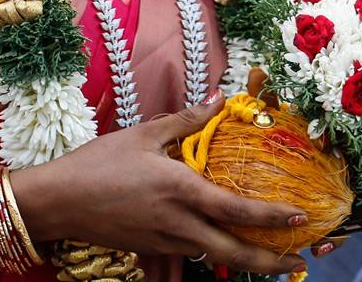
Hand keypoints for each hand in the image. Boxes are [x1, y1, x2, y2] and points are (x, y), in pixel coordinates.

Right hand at [18, 92, 307, 276]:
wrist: (60, 200)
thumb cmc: (99, 163)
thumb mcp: (143, 134)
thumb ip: (186, 120)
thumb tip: (219, 99)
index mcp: (181, 189)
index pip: (238, 210)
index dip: (274, 217)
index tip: (301, 218)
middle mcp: (180, 222)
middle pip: (236, 254)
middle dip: (272, 263)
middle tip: (298, 262)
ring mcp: (165, 241)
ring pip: (215, 259)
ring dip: (245, 261)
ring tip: (268, 256)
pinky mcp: (151, 248)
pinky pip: (189, 256)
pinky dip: (210, 256)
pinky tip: (215, 247)